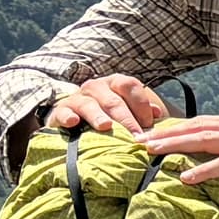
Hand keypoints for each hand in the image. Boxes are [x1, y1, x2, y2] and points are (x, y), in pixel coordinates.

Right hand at [39, 75, 168, 135]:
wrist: (75, 121)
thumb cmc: (109, 116)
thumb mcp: (128, 111)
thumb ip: (143, 112)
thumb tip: (158, 114)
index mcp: (116, 83)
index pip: (130, 86)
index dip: (141, 104)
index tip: (149, 125)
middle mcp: (97, 87)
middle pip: (113, 100)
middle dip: (126, 119)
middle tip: (135, 136)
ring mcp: (78, 97)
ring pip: (89, 105)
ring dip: (99, 116)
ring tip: (107, 126)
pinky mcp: (60, 111)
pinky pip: (63, 112)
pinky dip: (67, 116)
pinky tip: (73, 122)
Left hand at [141, 113, 218, 188]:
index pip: (201, 122)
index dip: (174, 128)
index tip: (151, 134)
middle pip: (197, 128)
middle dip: (166, 134)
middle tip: (139, 141)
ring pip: (206, 140)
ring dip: (177, 146)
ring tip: (153, 152)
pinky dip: (205, 170)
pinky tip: (187, 177)